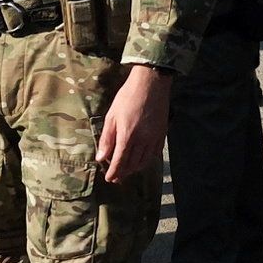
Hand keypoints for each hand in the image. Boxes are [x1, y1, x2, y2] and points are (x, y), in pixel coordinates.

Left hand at [94, 64, 173, 184]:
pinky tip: (142, 161)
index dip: (114, 172)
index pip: (120, 161)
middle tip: (116, 178)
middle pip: (132, 164)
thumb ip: (107, 139)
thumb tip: (101, 157)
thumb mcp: (112, 116)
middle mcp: (142, 140)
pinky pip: (155, 153)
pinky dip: (147, 161)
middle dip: (123, 173)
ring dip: (135, 169)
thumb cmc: (128, 97)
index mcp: (127, 135)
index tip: (109, 179)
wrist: (151, 84)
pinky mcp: (162, 134)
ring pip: (145, 161)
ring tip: (128, 171)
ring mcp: (154, 138)